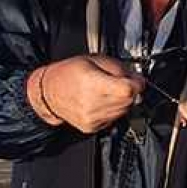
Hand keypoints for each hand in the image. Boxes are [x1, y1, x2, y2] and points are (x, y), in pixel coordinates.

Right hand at [27, 55, 144, 132]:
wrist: (48, 92)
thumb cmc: (68, 74)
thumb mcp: (95, 60)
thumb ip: (118, 68)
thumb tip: (137, 78)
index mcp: (93, 83)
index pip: (127, 90)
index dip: (136, 84)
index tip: (137, 80)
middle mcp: (92, 104)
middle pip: (128, 101)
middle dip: (130, 91)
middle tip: (121, 82)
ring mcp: (91, 118)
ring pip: (123, 111)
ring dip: (122, 101)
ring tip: (109, 90)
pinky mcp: (91, 127)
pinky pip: (114, 119)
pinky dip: (113, 110)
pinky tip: (102, 101)